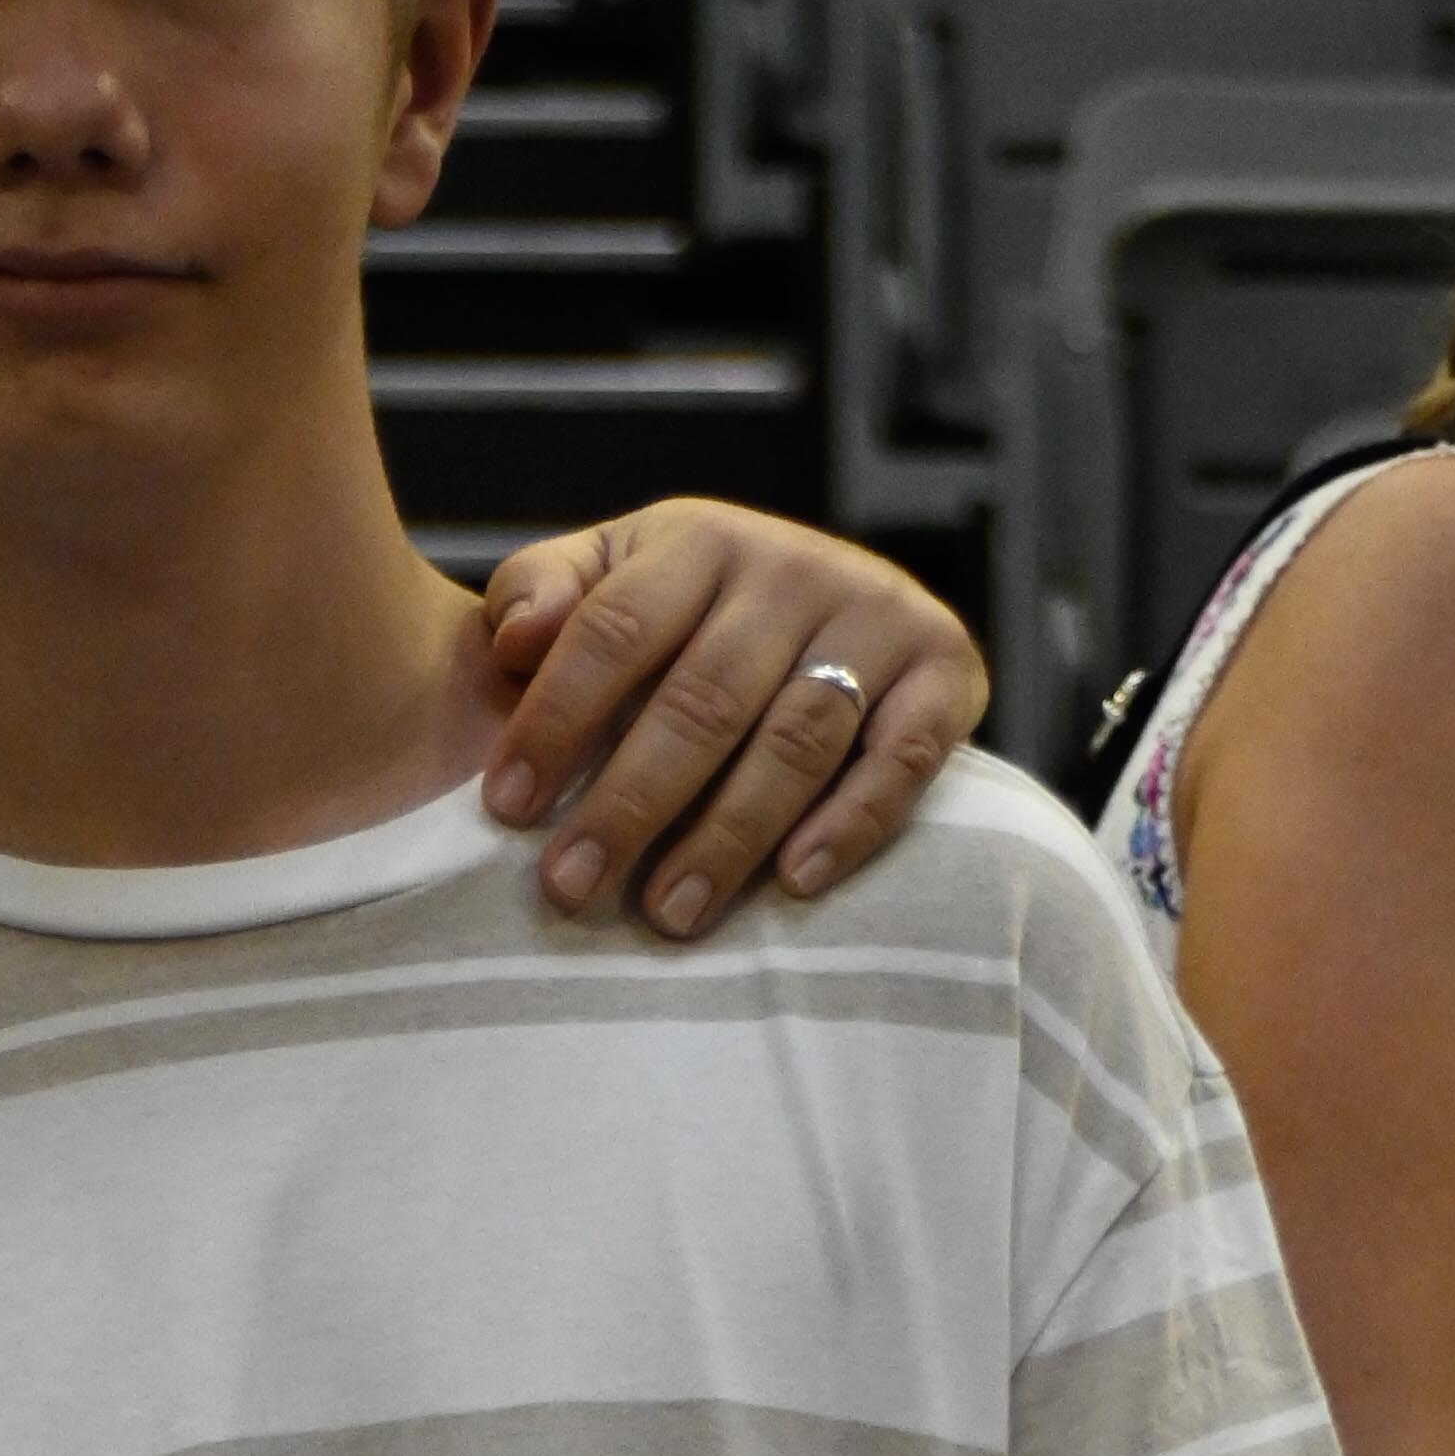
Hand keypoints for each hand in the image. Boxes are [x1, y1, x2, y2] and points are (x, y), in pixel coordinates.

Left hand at [476, 506, 985, 930]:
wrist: (834, 605)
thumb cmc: (686, 614)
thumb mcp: (609, 578)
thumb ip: (541, 595)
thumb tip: (514, 640)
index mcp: (700, 540)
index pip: (616, 630)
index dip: (556, 720)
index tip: (507, 809)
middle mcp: (795, 568)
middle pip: (705, 699)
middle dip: (630, 802)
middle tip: (571, 887)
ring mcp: (877, 616)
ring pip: (796, 739)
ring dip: (728, 835)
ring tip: (666, 915)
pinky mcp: (947, 672)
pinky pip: (901, 758)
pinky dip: (852, 823)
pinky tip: (794, 883)